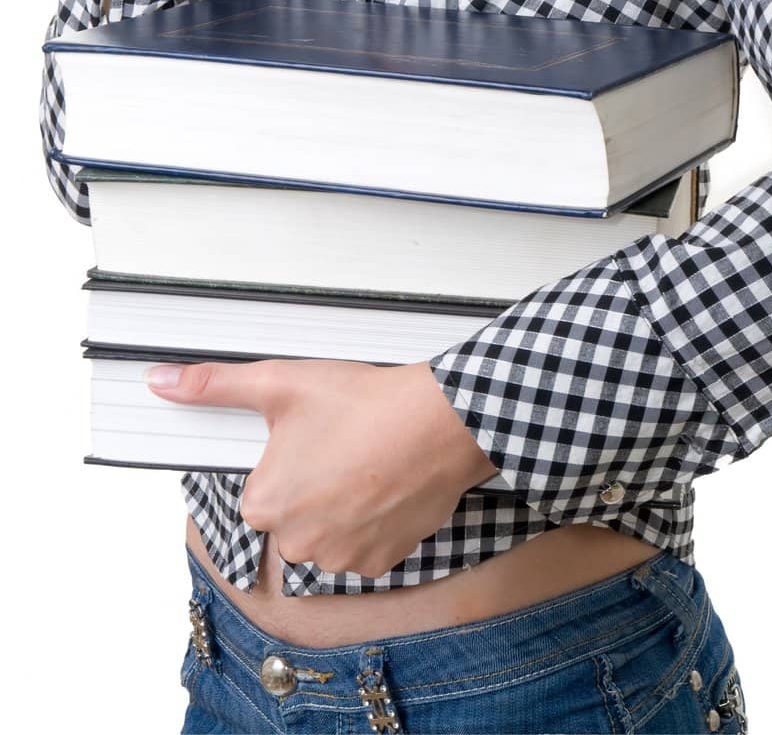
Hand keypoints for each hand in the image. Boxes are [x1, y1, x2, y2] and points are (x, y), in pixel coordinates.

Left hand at [145, 358, 498, 577]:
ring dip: (342, 509)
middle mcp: (297, 543)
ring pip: (328, 535)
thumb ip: (215, 384)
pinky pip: (364, 548)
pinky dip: (373, 524)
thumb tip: (161, 382)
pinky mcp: (380, 563)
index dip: (286, 461)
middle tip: (342, 446)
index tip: (311, 439)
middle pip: (293, 516)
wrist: (438, 423)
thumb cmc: (363, 404)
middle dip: (313, 487)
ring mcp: (341, 558)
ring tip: (368, 464)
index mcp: (265, 504)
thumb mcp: (280, 383)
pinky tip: (386, 487)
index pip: (260, 491)